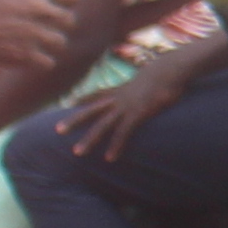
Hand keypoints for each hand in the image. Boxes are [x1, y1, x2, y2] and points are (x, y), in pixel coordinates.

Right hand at [0, 0, 75, 75]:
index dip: (66, 0)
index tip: (58, 4)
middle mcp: (36, 7)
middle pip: (67, 20)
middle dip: (58, 21)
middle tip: (45, 24)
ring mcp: (29, 32)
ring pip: (59, 43)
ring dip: (50, 41)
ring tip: (37, 40)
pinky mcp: (18, 55)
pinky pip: (46, 62)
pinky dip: (40, 59)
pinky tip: (27, 53)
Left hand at [56, 64, 187, 158]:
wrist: (170, 69)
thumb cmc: (165, 73)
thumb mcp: (151, 77)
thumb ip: (146, 83)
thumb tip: (151, 84)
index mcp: (121, 89)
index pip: (96, 94)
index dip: (82, 99)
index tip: (69, 103)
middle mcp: (118, 98)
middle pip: (91, 110)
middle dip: (74, 120)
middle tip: (57, 130)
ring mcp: (126, 107)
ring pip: (102, 125)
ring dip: (89, 139)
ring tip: (77, 153)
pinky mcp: (137, 114)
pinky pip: (122, 133)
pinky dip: (115, 146)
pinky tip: (109, 158)